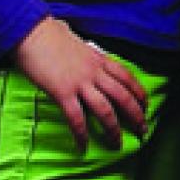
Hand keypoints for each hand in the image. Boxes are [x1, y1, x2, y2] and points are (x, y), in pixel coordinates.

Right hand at [12, 16, 147, 148]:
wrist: (33, 33)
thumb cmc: (52, 36)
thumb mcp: (80, 44)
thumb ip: (89, 55)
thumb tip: (90, 55)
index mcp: (100, 59)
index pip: (128, 78)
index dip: (139, 93)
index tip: (146, 106)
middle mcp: (95, 72)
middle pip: (123, 96)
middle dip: (135, 115)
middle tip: (142, 130)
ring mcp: (80, 82)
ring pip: (105, 109)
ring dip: (113, 128)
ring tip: (117, 143)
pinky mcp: (63, 92)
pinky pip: (76, 117)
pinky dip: (81, 133)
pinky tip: (83, 146)